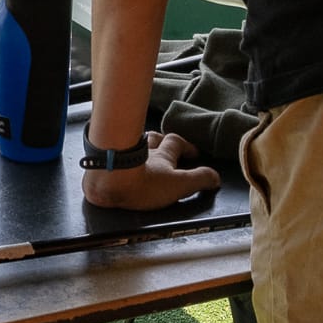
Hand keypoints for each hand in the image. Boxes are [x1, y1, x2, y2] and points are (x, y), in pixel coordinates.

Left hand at [82, 132, 220, 210]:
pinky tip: (117, 160)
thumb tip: (216, 177)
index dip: (187, 146)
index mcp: (161, 154)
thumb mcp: (179, 184)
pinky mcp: (106, 162)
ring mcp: (122, 153)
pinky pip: (114, 153)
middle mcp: (142, 149)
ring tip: (144, 150)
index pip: (177, 142)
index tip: (194, 153)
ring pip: (133, 143)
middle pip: (153, 138)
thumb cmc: (143, 183)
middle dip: (162, 140)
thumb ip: (199, 179)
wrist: (107, 183)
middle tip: (166, 145)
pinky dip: (118, 154)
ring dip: (141, 144)